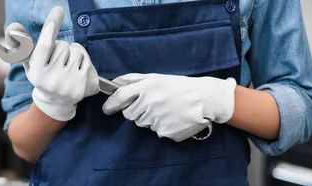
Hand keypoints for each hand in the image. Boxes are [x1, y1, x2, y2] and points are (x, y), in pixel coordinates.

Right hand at [27, 7, 99, 120]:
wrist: (57, 102)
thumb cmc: (43, 75)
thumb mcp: (30, 62)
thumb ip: (21, 44)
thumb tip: (13, 27)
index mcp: (37, 73)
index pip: (45, 46)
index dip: (51, 27)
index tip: (58, 10)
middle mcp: (51, 80)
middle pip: (62, 45)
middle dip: (61, 46)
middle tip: (57, 60)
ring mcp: (67, 84)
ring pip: (75, 50)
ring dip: (72, 52)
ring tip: (66, 65)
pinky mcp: (81, 85)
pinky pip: (85, 58)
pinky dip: (82, 58)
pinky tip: (76, 68)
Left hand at [102, 73, 236, 141]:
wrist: (205, 98)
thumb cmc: (179, 86)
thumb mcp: (156, 78)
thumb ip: (133, 80)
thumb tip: (114, 83)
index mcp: (146, 87)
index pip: (120, 97)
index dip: (110, 104)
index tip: (107, 109)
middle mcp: (149, 103)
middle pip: (129, 114)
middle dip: (135, 110)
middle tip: (151, 104)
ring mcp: (157, 118)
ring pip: (142, 123)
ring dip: (149, 118)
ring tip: (165, 109)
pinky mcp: (165, 131)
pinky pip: (155, 131)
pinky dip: (161, 126)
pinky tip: (172, 118)